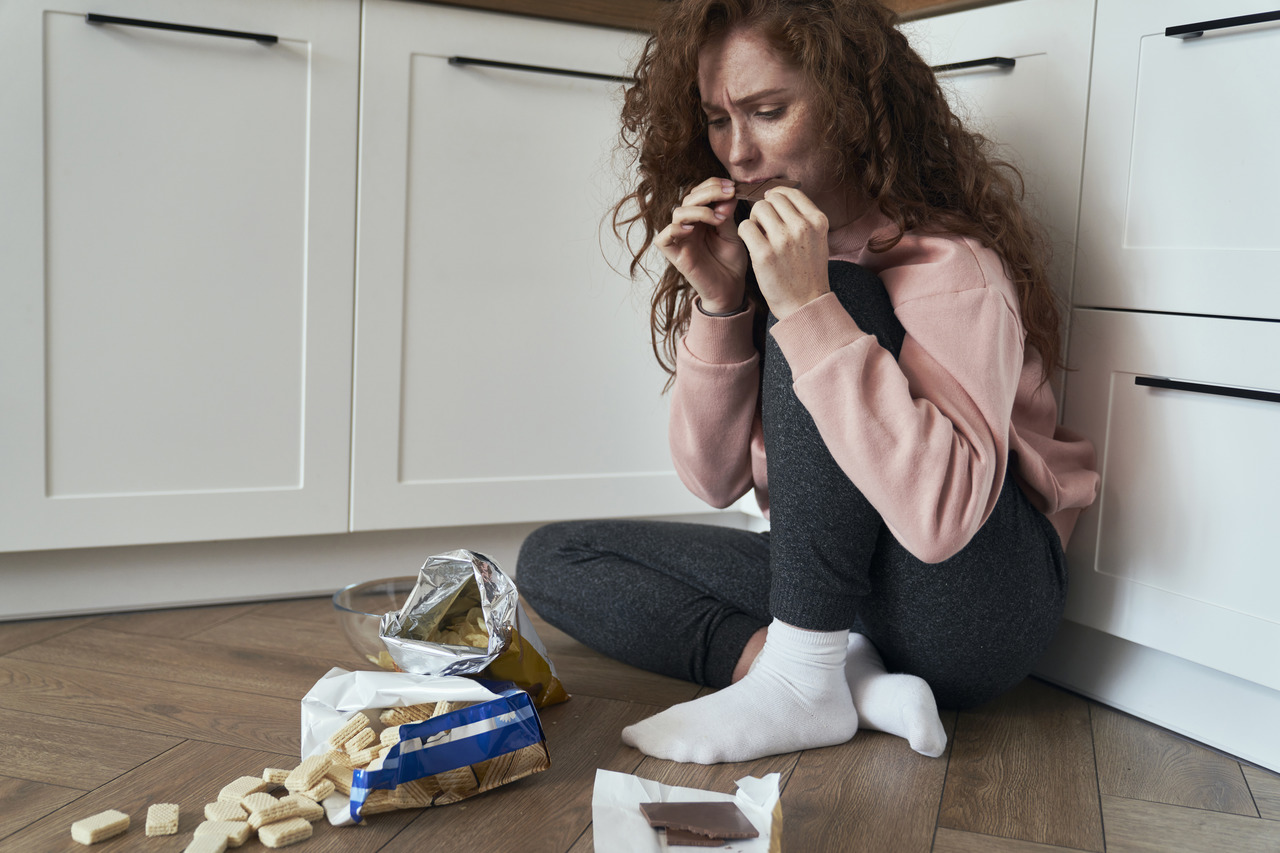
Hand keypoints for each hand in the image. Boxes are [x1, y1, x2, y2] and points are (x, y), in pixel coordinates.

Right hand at [654, 178, 748, 312]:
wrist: (730, 289)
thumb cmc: (731, 262)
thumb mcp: (733, 234)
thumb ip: (727, 215)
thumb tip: (728, 194)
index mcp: (703, 217)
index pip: (700, 192)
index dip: (713, 185)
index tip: (732, 187)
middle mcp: (690, 224)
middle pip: (689, 198)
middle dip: (709, 192)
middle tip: (728, 193)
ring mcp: (680, 238)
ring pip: (678, 213)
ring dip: (699, 210)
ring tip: (718, 219)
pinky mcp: (674, 254)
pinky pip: (664, 237)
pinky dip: (676, 229)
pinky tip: (693, 229)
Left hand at [737, 187, 829, 319]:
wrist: (804, 304)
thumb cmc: (807, 271)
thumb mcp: (817, 239)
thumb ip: (802, 217)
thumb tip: (775, 195)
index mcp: (818, 220)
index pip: (790, 192)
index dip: (776, 196)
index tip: (771, 205)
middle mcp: (802, 226)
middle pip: (772, 198)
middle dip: (765, 208)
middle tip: (763, 225)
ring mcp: (783, 240)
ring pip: (758, 209)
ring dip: (754, 219)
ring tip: (758, 235)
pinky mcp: (764, 254)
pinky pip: (745, 226)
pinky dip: (744, 232)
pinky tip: (750, 243)